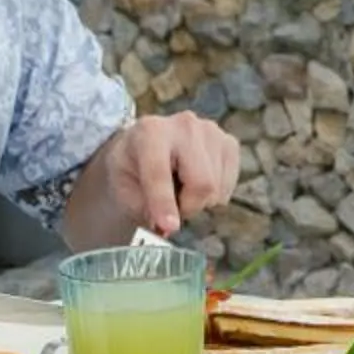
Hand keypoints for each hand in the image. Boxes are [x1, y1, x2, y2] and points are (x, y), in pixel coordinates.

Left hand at [99, 113, 242, 235]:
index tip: (169, 227)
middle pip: (202, 183)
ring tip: (182, 190)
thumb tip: (167, 228)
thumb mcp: (124, 186)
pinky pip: (228, 186)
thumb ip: (143, 208)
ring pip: (216, 188)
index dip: (164, 203)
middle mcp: (184, 125)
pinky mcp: (229, 142)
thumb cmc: (134, 166)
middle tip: (173, 209)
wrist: (147, 142)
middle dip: (188, 207)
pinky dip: (213, 195)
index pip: (160, 172)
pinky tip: (196, 183)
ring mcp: (211, 132)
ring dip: (199, 202)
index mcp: (150, 132)